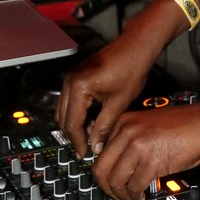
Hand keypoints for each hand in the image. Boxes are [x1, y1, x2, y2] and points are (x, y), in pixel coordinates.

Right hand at [55, 35, 154, 158]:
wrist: (136, 46)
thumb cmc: (131, 67)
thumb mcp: (120, 102)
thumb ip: (105, 126)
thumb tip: (96, 146)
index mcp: (78, 86)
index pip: (71, 123)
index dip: (77, 141)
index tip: (84, 154)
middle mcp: (70, 80)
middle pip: (63, 118)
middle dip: (74, 134)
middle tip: (87, 148)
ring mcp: (71, 77)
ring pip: (64, 110)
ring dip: (75, 124)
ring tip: (91, 136)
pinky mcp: (76, 76)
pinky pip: (69, 100)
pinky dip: (77, 113)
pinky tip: (92, 121)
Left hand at [90, 98, 199, 199]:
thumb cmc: (185, 123)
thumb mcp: (148, 123)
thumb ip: (131, 137)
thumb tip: (120, 160)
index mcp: (124, 121)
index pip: (100, 152)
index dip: (104, 171)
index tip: (109, 180)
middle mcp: (127, 132)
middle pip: (102, 168)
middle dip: (107, 187)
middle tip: (115, 194)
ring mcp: (138, 146)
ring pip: (116, 180)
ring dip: (121, 194)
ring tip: (130, 196)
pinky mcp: (152, 161)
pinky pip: (135, 185)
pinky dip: (136, 195)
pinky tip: (141, 195)